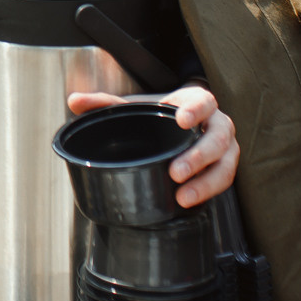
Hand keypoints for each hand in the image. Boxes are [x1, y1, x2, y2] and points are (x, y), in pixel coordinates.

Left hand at [68, 84, 237, 207]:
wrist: (176, 128)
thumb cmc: (157, 116)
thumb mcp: (134, 107)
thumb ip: (105, 103)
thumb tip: (74, 101)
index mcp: (195, 102)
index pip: (203, 101)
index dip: (196, 110)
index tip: (183, 121)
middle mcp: (215, 123)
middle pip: (219, 137)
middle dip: (199, 156)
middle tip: (176, 171)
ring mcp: (224, 147)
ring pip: (226, 163)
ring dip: (206, 181)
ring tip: (183, 195)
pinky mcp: (223, 167)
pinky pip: (224, 180)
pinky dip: (208, 191)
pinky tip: (187, 199)